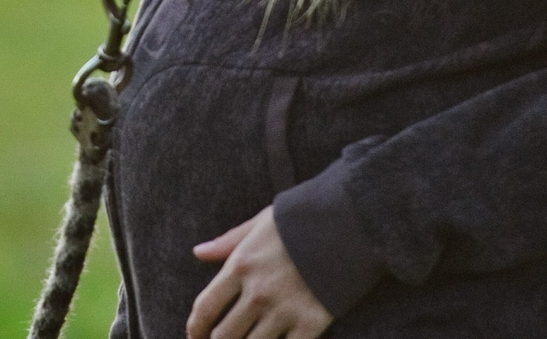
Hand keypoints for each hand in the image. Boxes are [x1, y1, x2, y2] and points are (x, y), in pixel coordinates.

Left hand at [187, 206, 331, 338]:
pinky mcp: (311, 323)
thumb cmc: (303, 219)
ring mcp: (284, 310)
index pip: (205, 307)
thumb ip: (229, 241)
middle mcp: (257, 292)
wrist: (350, 222)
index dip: (195, 328)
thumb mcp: (261, 223)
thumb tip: (198, 252)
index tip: (195, 336)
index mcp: (241, 265)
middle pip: (224, 336)